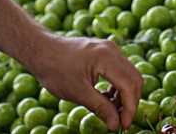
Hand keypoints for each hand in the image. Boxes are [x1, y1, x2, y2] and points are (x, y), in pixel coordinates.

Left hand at [24, 33, 142, 129]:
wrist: (41, 50)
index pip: (130, 85)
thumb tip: (116, 125)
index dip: (130, 108)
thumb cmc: (55, 70)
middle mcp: (112, 50)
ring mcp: (110, 49)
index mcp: (107, 58)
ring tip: (112, 111)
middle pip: (134, 79)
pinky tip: (106, 98)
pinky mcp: (105, 52)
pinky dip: (118, 86)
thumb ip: (100, 108)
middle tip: (121, 121)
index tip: (124, 126)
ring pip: (129, 75)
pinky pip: (120, 71)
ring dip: (124, 95)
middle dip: (130, 102)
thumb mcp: (77, 93)